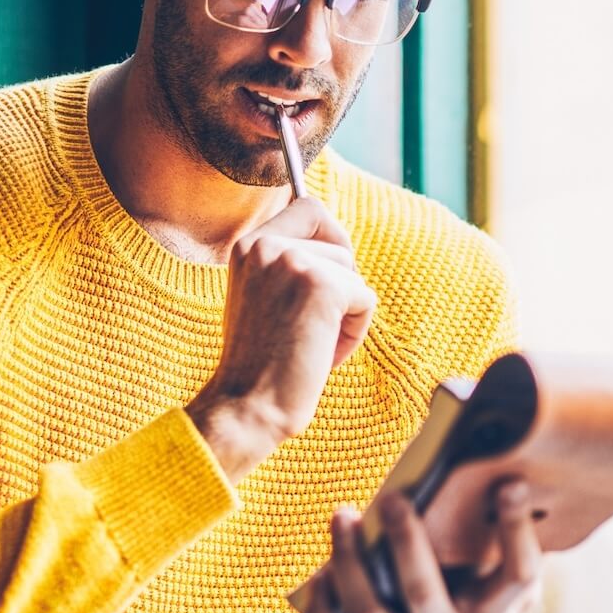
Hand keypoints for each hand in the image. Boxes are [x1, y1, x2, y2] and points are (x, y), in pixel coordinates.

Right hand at [186, 197, 376, 481]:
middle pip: (339, 242)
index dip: (330, 234)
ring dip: (344, 313)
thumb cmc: (259, 364)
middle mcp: (266, 245)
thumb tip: (336, 246)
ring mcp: (293, 263)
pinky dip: (353, 333)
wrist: (246, 406)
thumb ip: (286, 266)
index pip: (307, 205)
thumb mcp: (261, 297)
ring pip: (353, 273)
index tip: (330, 269)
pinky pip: (365, 299)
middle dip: (339, 284)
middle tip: (312, 325)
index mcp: (248, 246)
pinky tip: (321, 355)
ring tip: (310, 343)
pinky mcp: (321, 286)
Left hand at [308, 481, 541, 612]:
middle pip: (422, 591)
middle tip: (391, 496)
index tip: (510, 485)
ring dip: (347, 562)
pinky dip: (321, 608)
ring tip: (342, 518)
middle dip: (404, 538)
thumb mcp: (490, 597)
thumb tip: (494, 474)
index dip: (517, 529)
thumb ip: (494, 550)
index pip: (519, 576)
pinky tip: (322, 577)